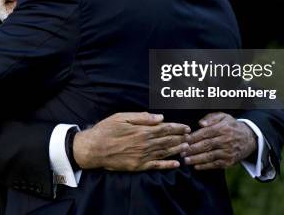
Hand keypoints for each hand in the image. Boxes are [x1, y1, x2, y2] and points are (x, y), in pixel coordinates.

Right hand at [73, 112, 190, 170]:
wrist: (93, 149)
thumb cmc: (106, 130)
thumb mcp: (122, 117)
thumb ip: (142, 117)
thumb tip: (160, 117)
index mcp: (143, 131)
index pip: (165, 128)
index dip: (177, 128)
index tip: (186, 127)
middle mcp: (146, 144)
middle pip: (167, 140)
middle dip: (180, 138)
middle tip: (190, 136)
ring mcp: (143, 156)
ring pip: (165, 152)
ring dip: (177, 149)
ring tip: (186, 147)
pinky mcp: (139, 166)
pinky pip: (156, 166)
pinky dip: (168, 165)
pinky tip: (176, 164)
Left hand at [182, 112, 255, 170]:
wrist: (249, 138)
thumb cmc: (231, 126)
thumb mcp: (223, 117)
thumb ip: (211, 118)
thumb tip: (200, 123)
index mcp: (222, 128)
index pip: (205, 133)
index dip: (193, 137)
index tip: (183, 140)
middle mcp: (225, 140)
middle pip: (206, 145)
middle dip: (192, 149)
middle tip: (181, 152)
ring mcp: (228, 152)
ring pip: (209, 156)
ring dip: (196, 159)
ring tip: (186, 161)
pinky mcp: (229, 161)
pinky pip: (216, 165)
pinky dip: (205, 166)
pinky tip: (196, 166)